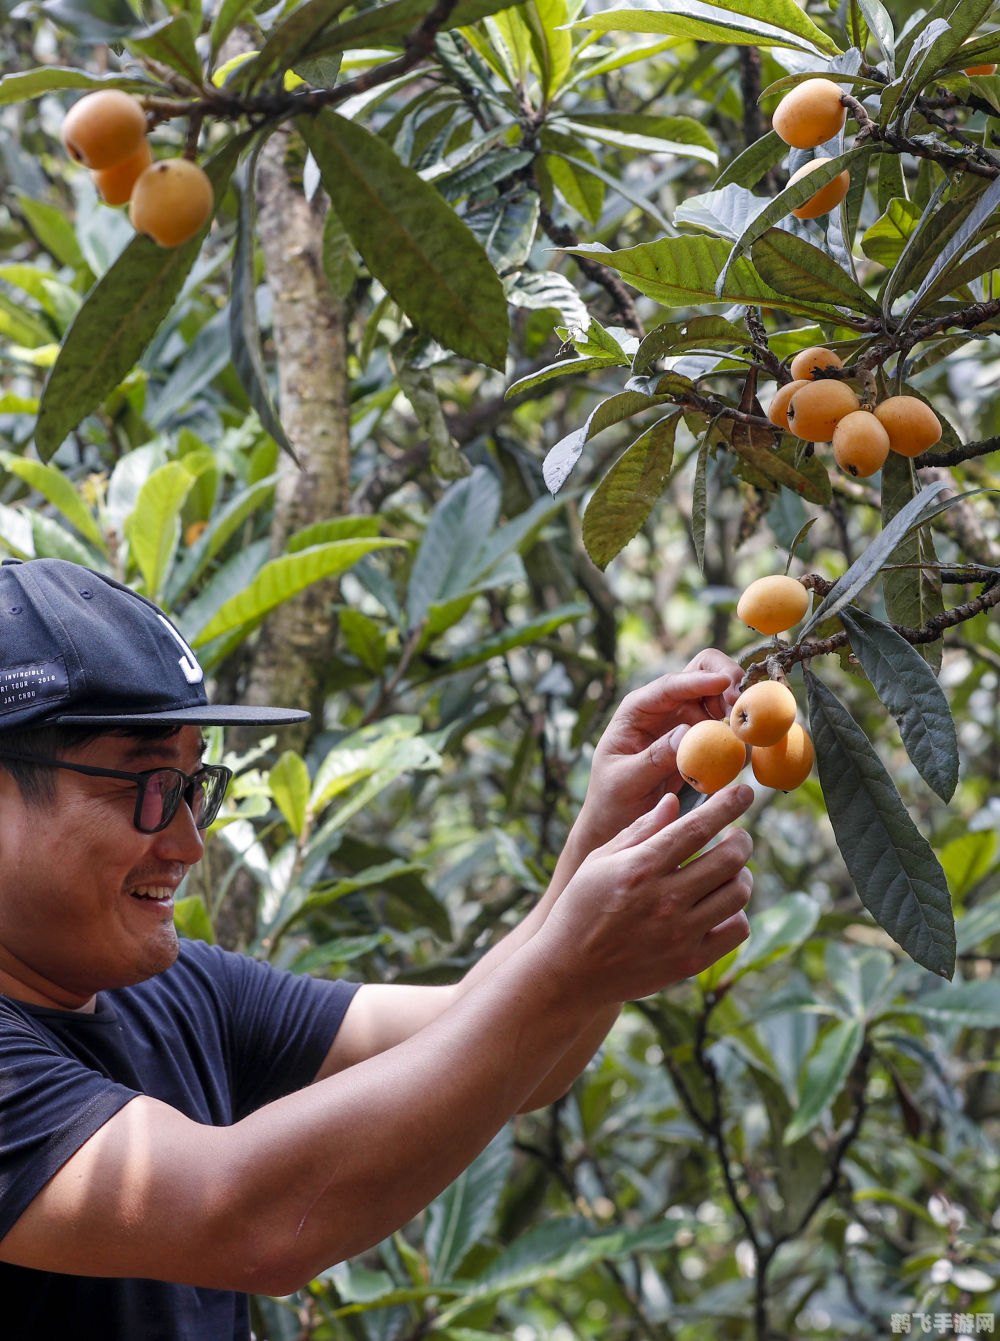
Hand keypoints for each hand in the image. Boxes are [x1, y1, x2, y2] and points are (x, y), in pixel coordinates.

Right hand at [540, 784, 753, 1002]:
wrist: (570, 971)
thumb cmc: (580, 908)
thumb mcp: (599, 861)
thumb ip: (639, 831)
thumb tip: (673, 802)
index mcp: (640, 869)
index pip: (697, 828)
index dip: (726, 805)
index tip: (743, 791)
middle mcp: (664, 900)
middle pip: (729, 858)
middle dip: (742, 838)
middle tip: (738, 835)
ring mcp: (680, 934)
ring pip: (738, 892)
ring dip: (741, 874)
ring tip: (730, 870)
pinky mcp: (690, 962)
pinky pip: (737, 929)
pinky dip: (736, 912)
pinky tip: (721, 905)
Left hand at [576, 649, 743, 852]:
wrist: (620, 822)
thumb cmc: (612, 799)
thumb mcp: (625, 781)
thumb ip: (653, 759)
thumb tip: (686, 733)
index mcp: (638, 710)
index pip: (670, 685)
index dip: (699, 680)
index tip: (727, 683)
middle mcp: (665, 707)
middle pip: (702, 672)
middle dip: (727, 680)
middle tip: (742, 707)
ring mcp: (687, 721)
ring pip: (721, 698)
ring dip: (738, 710)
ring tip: (745, 737)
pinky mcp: (704, 740)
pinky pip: (728, 728)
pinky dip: (741, 733)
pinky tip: (744, 751)